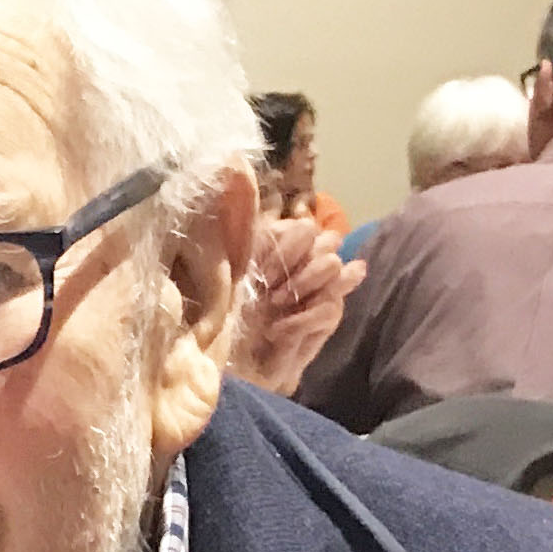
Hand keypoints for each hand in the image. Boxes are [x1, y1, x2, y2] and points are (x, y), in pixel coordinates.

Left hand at [227, 214, 359, 388]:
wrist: (224, 370)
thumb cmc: (217, 320)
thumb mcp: (218, 276)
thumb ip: (233, 236)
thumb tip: (241, 181)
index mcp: (273, 247)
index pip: (298, 225)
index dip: (282, 244)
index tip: (258, 270)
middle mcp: (298, 262)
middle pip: (324, 237)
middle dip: (295, 262)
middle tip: (268, 290)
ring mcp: (316, 289)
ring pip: (334, 264)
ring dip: (303, 285)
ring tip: (275, 306)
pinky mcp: (325, 317)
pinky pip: (332, 306)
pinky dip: (305, 318)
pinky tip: (279, 330)